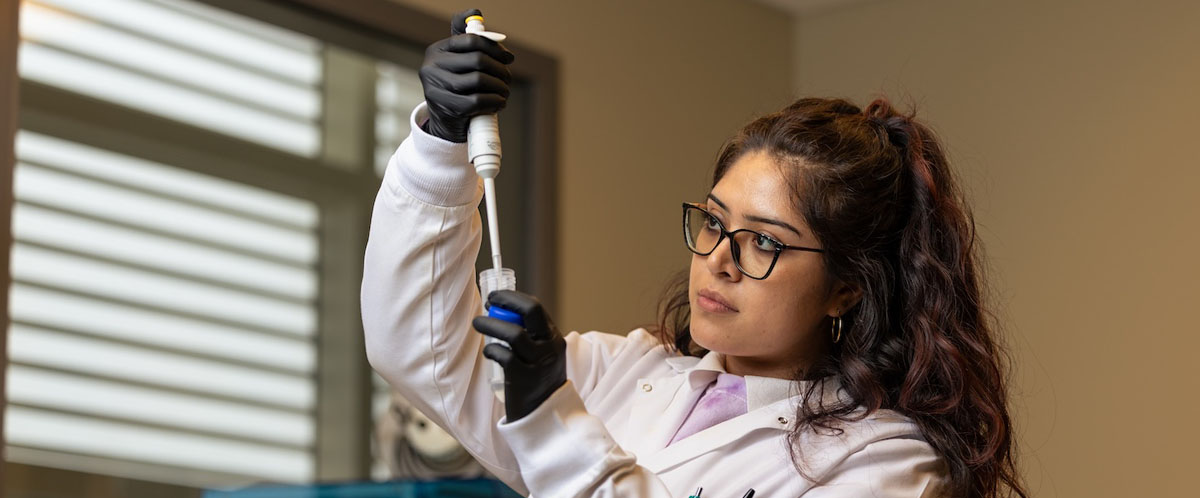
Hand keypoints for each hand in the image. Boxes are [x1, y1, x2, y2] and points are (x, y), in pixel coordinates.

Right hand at [418, 8, 514, 142]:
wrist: (444, 122)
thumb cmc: (456, 87)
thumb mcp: (458, 61)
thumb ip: (467, 37)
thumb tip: (475, 13)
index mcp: (436, 50)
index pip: (471, 40)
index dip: (495, 47)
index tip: (509, 58)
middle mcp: (431, 67)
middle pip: (477, 60)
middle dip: (499, 69)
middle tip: (508, 79)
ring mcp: (436, 88)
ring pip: (479, 80)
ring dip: (500, 87)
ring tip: (504, 92)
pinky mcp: (446, 108)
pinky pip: (478, 101)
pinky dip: (494, 102)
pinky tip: (499, 103)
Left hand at [472, 290, 566, 421]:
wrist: (545, 416)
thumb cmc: (538, 380)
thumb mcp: (544, 355)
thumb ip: (531, 336)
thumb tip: (503, 313)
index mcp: (554, 338)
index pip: (536, 307)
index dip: (512, 298)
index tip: (495, 297)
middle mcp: (550, 347)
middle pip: (531, 311)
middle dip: (507, 300)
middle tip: (489, 301)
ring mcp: (538, 363)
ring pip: (514, 333)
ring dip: (491, 324)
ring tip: (478, 323)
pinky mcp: (523, 379)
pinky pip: (504, 356)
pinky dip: (492, 349)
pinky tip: (488, 351)